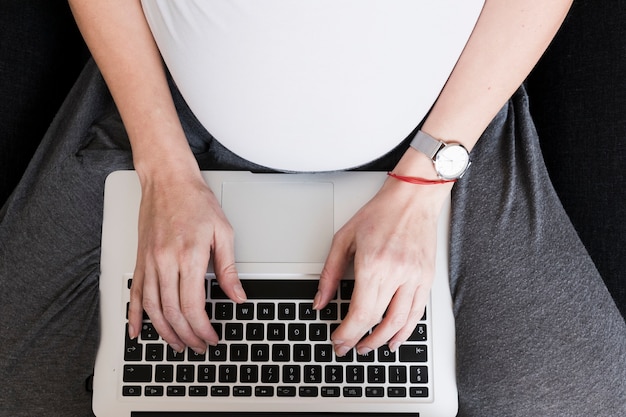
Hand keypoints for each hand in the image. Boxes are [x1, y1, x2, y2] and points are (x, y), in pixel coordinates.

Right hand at [127, 170, 246, 352]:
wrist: (168, 181)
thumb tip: (237, 296)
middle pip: (172, 312)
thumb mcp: (223, 232)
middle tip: (198, 346)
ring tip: (177, 344)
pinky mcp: (140, 260)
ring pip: (152, 308)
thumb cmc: (195, 201)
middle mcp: (165, 262)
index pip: (193, 306)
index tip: (212, 338)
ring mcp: (149, 262)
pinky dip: (134, 316)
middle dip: (187, 336)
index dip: (203, 329)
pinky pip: (134, 294)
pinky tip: (137, 331)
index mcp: (189, 256)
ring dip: (164, 332)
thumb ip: (228, 269)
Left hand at [314, 177, 450, 355]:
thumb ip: (329, 274)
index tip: (338, 340)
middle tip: (348, 347)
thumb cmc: (379, 214)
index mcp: (374, 264)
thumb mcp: (343, 239)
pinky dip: (405, 331)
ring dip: (382, 340)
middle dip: (360, 340)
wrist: (412, 199)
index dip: (347, 333)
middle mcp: (397, 273)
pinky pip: (417, 313)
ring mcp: (415, 277)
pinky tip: (394, 339)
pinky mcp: (427, 278)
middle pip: (378, 321)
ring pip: (400, 323)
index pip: (360, 313)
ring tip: (367, 347)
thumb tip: (319, 301)